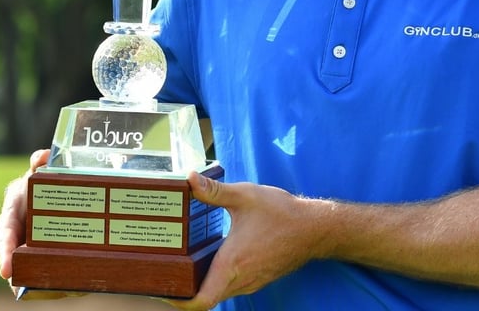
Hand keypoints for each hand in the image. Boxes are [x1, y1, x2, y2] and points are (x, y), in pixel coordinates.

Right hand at [0, 149, 84, 299]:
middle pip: (14, 259)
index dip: (4, 253)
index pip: (4, 236)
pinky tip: (71, 287)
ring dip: (37, 281)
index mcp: (10, 216)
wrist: (48, 192)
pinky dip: (55, 281)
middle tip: (22, 287)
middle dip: (18, 274)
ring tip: (49, 291)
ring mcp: (29, 248)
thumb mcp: (36, 171)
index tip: (6, 271)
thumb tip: (42, 156)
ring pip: (30, 268)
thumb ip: (39, 163)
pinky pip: (48, 270)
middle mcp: (17, 236)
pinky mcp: (44, 256)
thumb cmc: (38, 182)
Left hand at [165, 171, 325, 309]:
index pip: (201, 301)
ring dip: (201, 285)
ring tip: (183, 265)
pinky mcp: (257, 279)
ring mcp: (250, 282)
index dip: (179, 302)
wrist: (314, 229)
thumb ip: (214, 191)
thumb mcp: (245, 196)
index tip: (163, 291)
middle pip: (205, 298)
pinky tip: (209, 259)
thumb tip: (190, 179)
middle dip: (184, 291)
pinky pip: (231, 286)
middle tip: (165, 273)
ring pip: (219, 292)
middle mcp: (240, 279)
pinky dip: (216, 279)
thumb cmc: (282, 214)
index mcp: (232, 263)